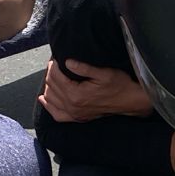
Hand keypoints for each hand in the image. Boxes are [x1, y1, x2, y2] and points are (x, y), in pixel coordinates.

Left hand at [39, 59, 153, 121]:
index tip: (56, 57)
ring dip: (48, 86)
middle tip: (55, 63)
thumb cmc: (119, 84)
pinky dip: (49, 107)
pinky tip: (44, 99)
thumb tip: (66, 62)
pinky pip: (57, 115)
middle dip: (50, 73)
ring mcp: (74, 114)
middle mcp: (72, 106)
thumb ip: (83, 67)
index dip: (53, 65)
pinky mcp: (78, 118)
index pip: (55, 77)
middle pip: (51, 86)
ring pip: (51, 99)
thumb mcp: (103, 72)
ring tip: (52, 75)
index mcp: (76, 94)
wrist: (130, 100)